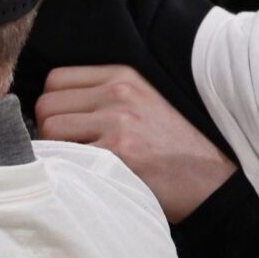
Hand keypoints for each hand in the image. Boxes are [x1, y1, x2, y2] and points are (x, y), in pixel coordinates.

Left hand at [34, 65, 235, 221]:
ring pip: (49, 129)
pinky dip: (68, 168)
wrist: (212, 181)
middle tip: (71, 149)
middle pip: (46, 105)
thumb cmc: (172, 146)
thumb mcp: (143, 102)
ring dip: (56, 150)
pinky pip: (65, 156)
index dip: (54, 106)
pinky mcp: (118, 153)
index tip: (66, 125)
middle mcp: (118, 93)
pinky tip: (88, 175)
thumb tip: (48, 107)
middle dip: (49, 129)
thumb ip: (102, 96)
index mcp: (123, 76)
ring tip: (82, 162)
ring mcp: (118, 122)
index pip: (56, 80)